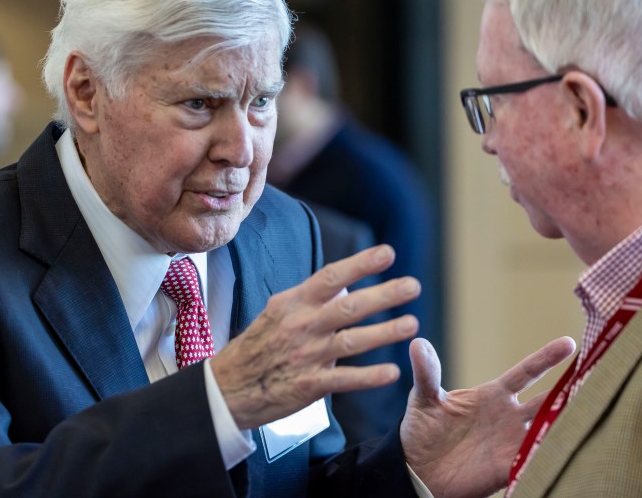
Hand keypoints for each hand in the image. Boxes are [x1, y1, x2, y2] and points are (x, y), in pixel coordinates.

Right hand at [211, 245, 420, 428]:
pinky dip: (369, 376)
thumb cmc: (257, 346)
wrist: (228, 388)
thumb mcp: (278, 312)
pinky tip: (391, 372)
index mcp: (293, 303)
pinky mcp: (308, 385)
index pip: (330, 277)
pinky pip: (344, 379)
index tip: (388, 253)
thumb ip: (312, 300)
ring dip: (384, 332)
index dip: (360, 264)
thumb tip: (348, 285)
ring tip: (412, 324)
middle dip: (383, 295)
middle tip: (413, 286)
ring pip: (351, 341)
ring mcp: (305, 356)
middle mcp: (301, 326)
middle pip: (348, 307)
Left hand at [401, 336, 576, 497]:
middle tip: (599, 376)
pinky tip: (563, 448)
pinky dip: (549, 455)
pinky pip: (536, 460)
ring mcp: (512, 442)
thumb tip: (418, 344)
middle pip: (549, 400)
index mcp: (494, 394)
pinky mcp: (509, 468)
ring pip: (550, 429)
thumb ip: (427, 373)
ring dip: (567, 421)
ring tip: (592, 411)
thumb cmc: (423, 429)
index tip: (569, 342)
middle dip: (573, 390)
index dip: (546, 358)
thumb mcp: (424, 398)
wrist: (418, 469)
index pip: (526, 372)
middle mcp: (510, 416)